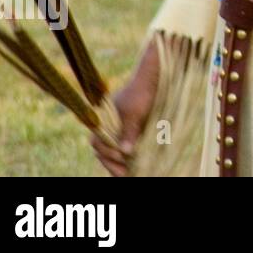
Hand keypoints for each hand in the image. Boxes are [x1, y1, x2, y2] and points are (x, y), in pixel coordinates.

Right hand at [90, 42, 159, 176]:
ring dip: (120, 161)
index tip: (122, 159)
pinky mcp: (132, 129)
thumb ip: (128, 132)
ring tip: (130, 172)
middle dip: (113, 162)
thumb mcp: (135, 113)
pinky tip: (136, 164)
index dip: (108, 153)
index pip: (98, 142)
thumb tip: (124, 152)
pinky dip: (129, 155)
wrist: (155, 79)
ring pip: (115, 149)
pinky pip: (125, 145)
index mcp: (102, 119)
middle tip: (125, 174)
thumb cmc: (142, 93)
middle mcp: (108, 124)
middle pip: (104, 149)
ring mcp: (119, 127)